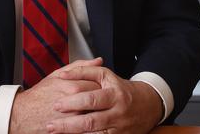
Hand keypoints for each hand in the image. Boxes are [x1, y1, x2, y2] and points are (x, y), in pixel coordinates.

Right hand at [9, 58, 103, 133]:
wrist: (22, 115)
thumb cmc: (39, 95)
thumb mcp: (57, 75)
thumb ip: (79, 66)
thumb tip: (98, 61)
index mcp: (74, 87)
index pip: (100, 85)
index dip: (102, 87)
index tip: (100, 89)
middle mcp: (76, 104)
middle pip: (100, 102)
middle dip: (102, 101)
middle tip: (98, 102)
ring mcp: (74, 120)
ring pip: (96, 117)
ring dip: (97, 115)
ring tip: (93, 113)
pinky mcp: (71, 132)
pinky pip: (89, 131)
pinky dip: (90, 128)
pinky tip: (87, 125)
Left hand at [46, 63, 162, 132]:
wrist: (148, 104)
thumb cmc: (121, 88)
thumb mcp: (106, 75)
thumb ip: (84, 71)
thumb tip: (64, 74)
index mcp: (114, 94)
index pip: (91, 99)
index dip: (72, 102)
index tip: (56, 104)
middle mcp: (118, 112)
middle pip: (90, 121)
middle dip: (68, 125)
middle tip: (51, 125)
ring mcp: (119, 128)